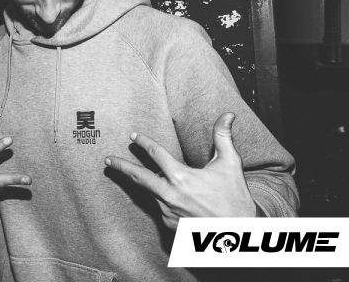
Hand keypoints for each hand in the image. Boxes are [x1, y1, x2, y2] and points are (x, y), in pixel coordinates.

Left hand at [104, 113, 256, 229]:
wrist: (240, 234)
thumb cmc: (235, 198)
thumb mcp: (230, 164)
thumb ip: (223, 136)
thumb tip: (227, 114)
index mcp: (181, 177)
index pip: (156, 154)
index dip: (143, 142)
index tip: (133, 136)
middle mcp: (170, 196)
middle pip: (139, 177)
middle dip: (121, 166)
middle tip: (108, 160)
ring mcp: (168, 213)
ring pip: (151, 193)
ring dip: (147, 184)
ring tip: (140, 176)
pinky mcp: (170, 227)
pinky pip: (160, 207)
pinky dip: (162, 199)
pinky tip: (170, 198)